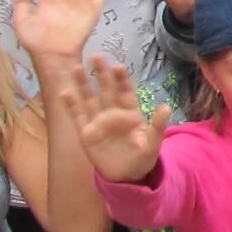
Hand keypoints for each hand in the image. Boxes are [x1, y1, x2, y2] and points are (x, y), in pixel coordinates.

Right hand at [49, 54, 169, 181]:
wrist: (126, 176)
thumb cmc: (142, 157)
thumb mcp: (153, 143)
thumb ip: (157, 125)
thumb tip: (166, 107)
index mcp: (130, 113)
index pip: (125, 92)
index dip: (121, 80)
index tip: (117, 66)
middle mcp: (113, 113)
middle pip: (106, 90)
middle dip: (101, 74)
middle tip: (96, 55)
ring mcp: (98, 122)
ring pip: (89, 99)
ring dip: (83, 84)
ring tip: (76, 67)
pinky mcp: (86, 133)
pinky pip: (78, 117)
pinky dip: (71, 105)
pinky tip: (64, 92)